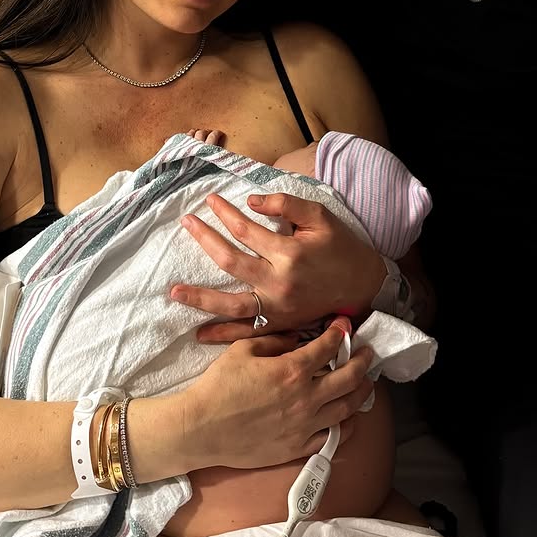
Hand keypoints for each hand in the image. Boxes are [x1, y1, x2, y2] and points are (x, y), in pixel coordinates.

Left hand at [170, 191, 385, 340]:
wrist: (362, 287)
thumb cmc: (340, 247)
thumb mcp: (320, 217)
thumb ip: (286, 205)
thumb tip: (251, 201)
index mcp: (289, 253)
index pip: (246, 229)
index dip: (225, 213)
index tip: (209, 200)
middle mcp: (279, 283)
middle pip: (231, 262)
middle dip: (205, 240)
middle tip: (186, 223)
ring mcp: (278, 308)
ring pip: (232, 304)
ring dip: (201, 298)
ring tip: (174, 292)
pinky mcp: (280, 325)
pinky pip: (247, 332)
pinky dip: (223, 335)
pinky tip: (199, 334)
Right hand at [184, 318, 372, 468]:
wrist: (202, 428)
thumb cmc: (219, 386)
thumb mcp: (243, 349)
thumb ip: (275, 341)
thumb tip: (296, 340)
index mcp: (292, 370)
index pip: (328, 347)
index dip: (340, 333)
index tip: (344, 325)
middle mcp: (305, 398)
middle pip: (348, 378)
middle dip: (362, 361)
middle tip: (367, 353)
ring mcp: (304, 426)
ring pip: (347, 408)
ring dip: (361, 392)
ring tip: (366, 383)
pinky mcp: (298, 448)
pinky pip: (332, 437)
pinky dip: (346, 425)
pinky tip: (349, 417)